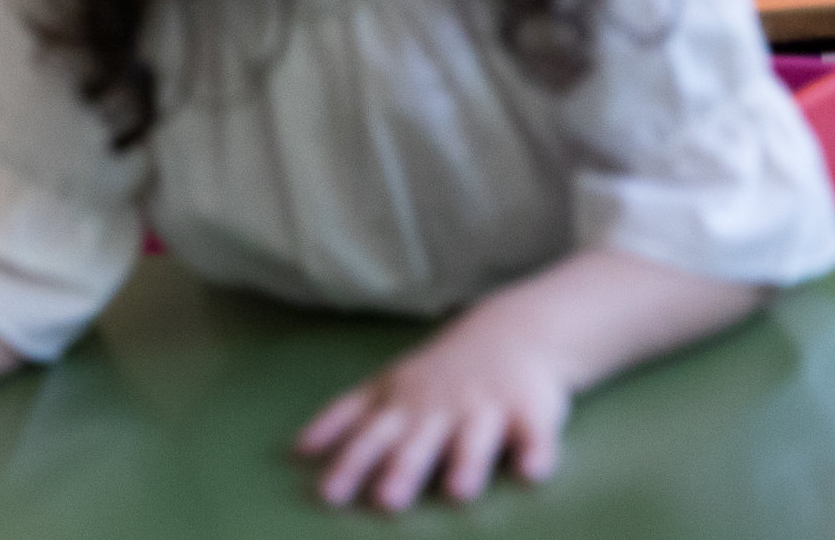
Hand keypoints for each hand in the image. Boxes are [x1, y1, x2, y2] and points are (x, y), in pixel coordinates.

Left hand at [295, 312, 570, 509]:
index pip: (369, 435)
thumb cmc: (438, 374)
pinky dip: (536, 452)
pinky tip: (532, 472)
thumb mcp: (386, 386)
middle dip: (401, 470)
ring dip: (466, 464)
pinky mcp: (530, 413)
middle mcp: (440, 409)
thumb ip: (347, 417)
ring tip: (458, 492)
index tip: (326, 495)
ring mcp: (485, 410)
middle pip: (417, 443)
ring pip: (475, 440)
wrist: (512, 334)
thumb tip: (298, 451)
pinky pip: (536, 436)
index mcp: (403, 405)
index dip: (348, 462)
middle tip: (385, 501)